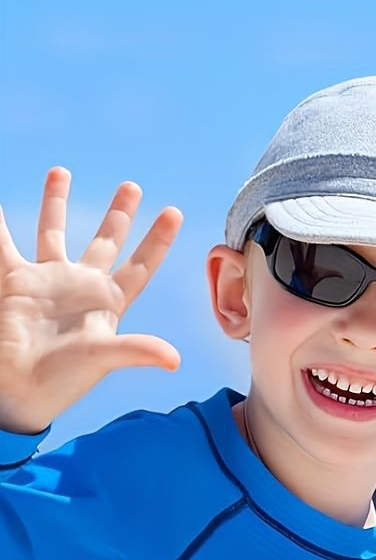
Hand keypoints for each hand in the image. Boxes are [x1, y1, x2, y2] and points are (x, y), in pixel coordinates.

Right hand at [0, 168, 182, 433]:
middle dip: (119, 215)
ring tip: (61, 170)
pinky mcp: (16, 280)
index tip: (174, 212)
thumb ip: (136, 352)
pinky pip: (4, 242)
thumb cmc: (64, 379)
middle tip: (133, 186)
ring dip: (56, 201)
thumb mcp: (103, 359)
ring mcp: (49, 281)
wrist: (21, 388)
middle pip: (106, 241)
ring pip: (54, 231)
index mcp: (109, 303)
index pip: (140, 266)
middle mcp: (82, 287)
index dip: (157, 241)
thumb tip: (174, 359)